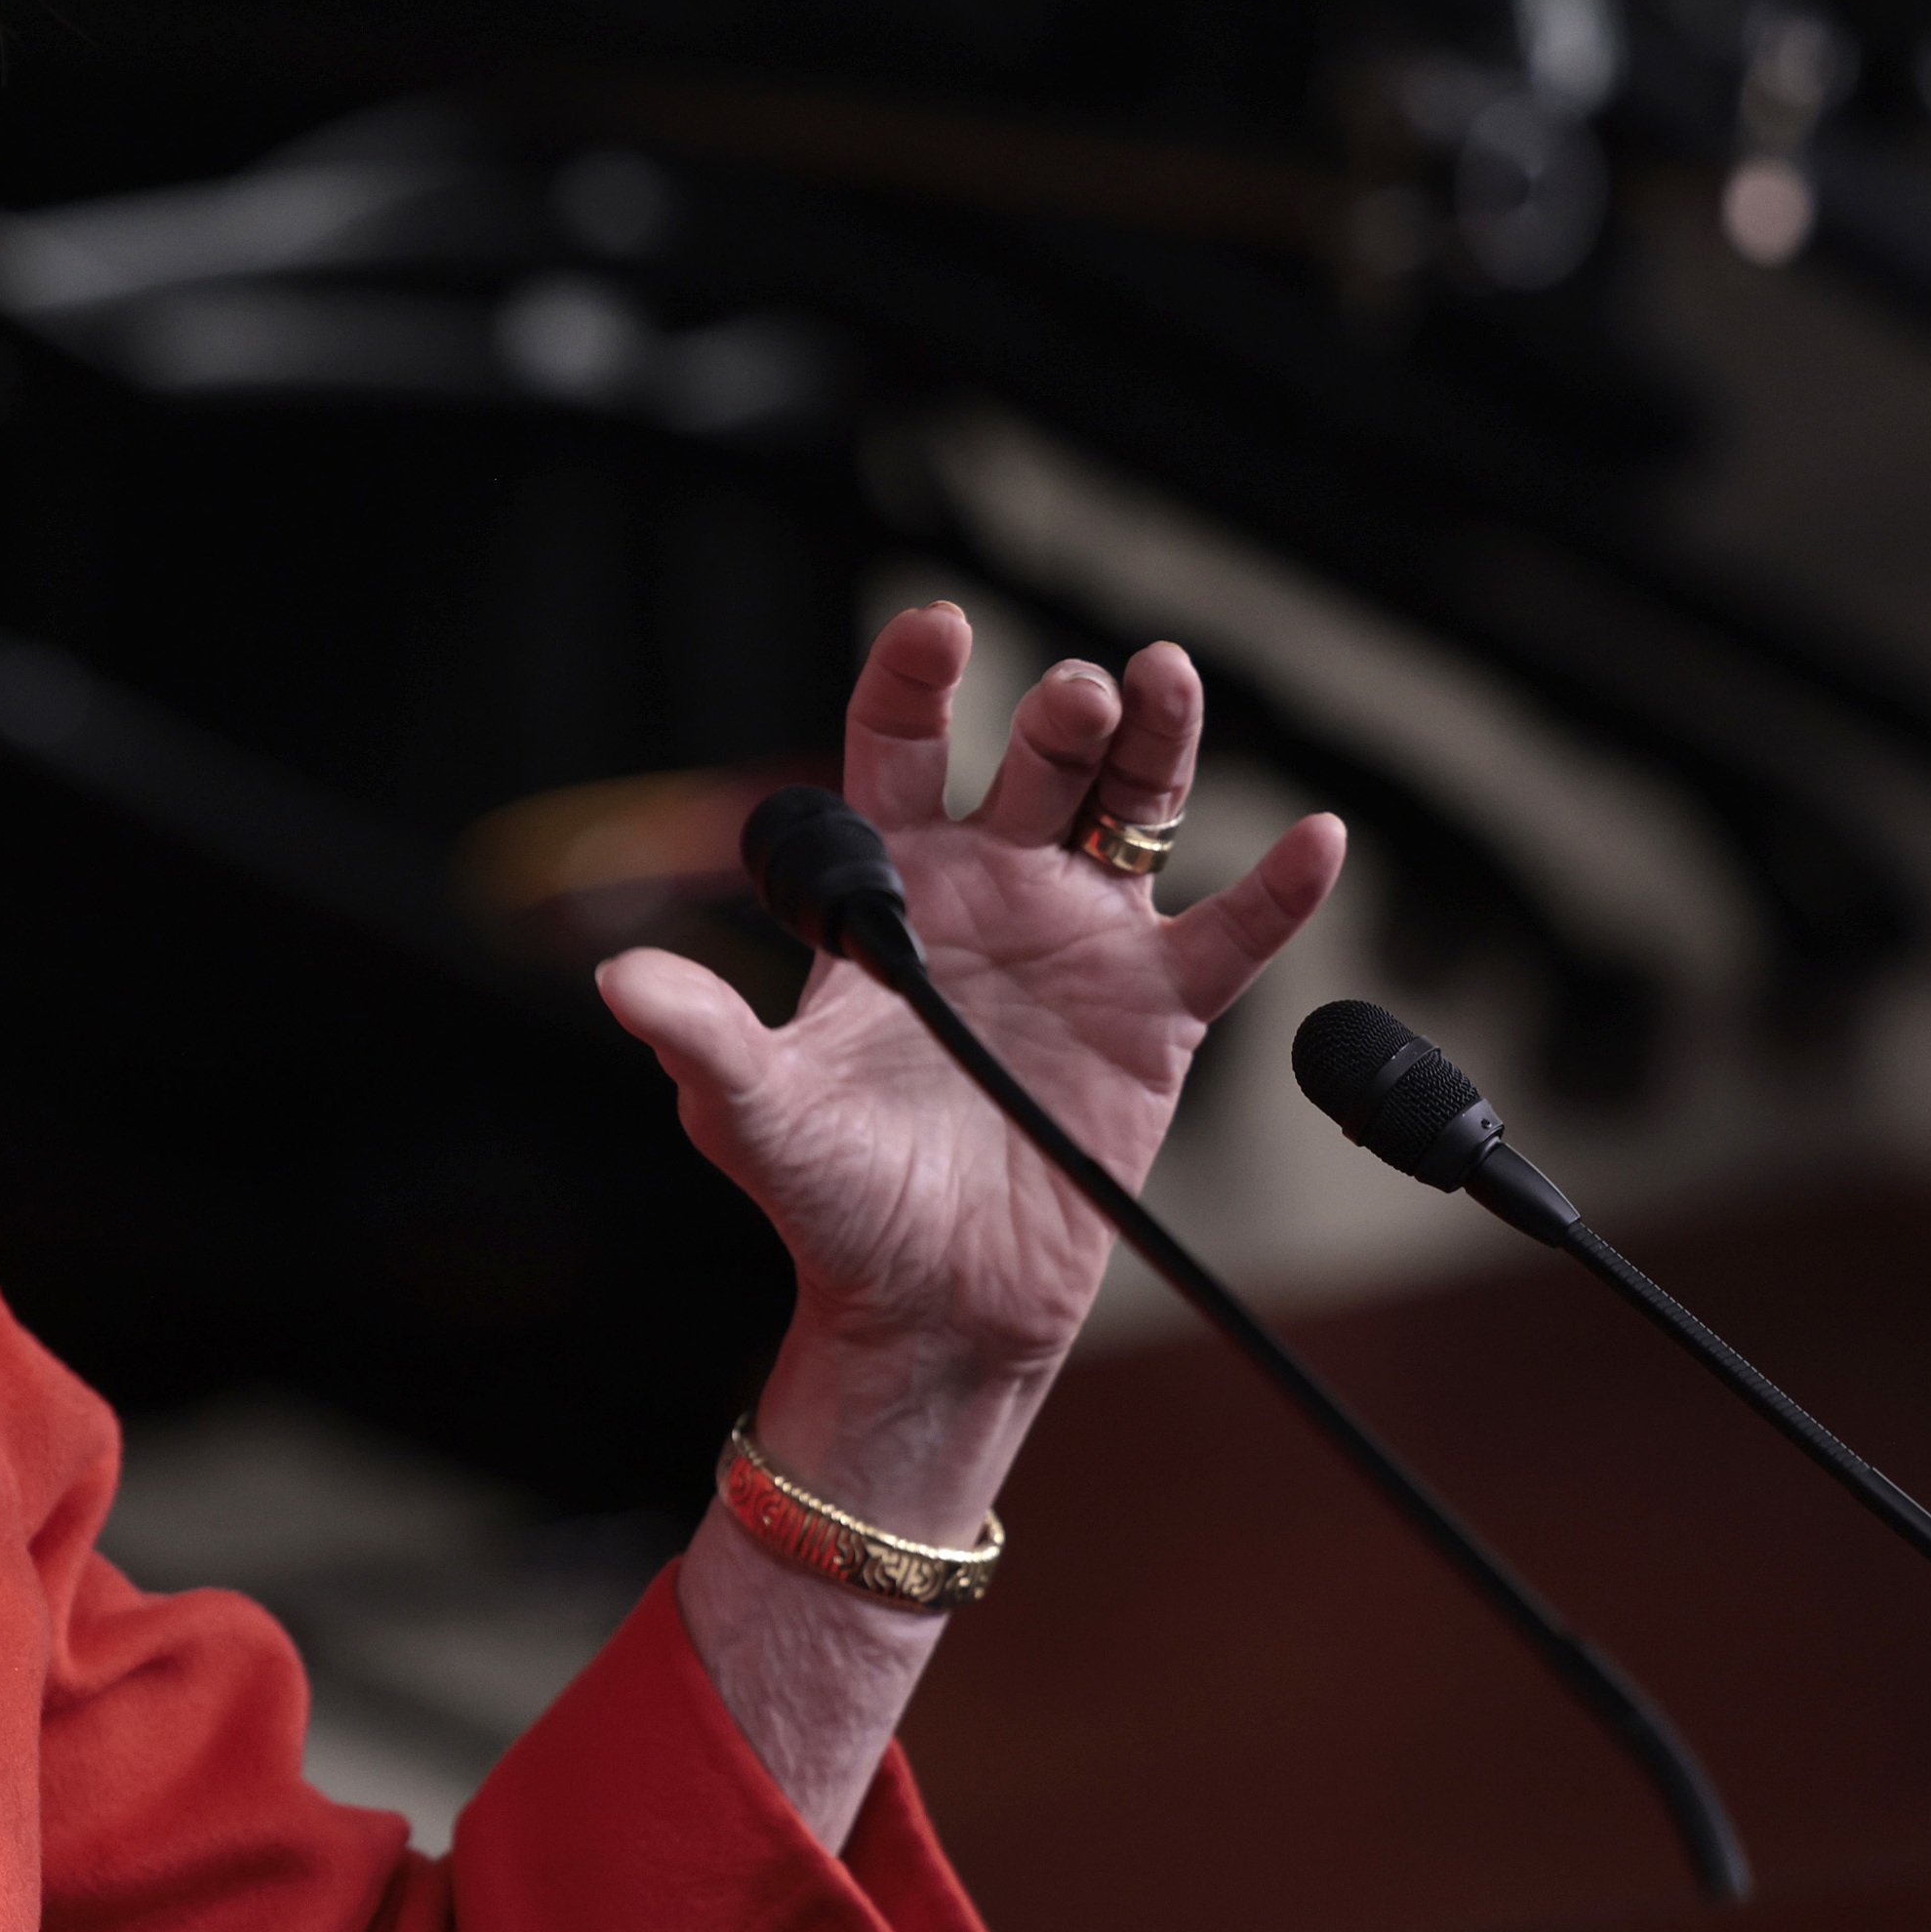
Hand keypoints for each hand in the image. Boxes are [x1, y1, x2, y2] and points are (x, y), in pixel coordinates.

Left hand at [596, 605, 1342, 1444]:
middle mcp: (991, 896)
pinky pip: (1230, 935)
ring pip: (1134, 812)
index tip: (937, 627)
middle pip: (1039, 760)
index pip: (901, 751)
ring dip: (1159, 742)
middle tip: (1073, 696)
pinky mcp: (1156, 1016)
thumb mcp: (751, 1113)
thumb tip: (618, 980)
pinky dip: (1278, 888)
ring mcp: (1080, 946)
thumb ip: (700, 1036)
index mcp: (892, 893)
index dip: (916, 681)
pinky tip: (1312, 838)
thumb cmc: (831, 1200)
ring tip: (1167, 679)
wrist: (926, 1303)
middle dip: (1060, 710)